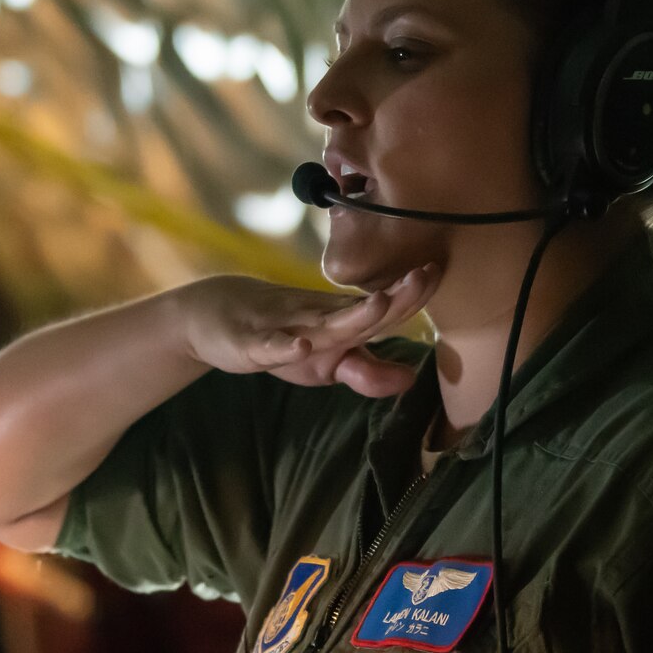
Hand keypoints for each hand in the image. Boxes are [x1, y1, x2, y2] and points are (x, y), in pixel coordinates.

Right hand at [172, 265, 441, 396]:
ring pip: (321, 325)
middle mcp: (317, 319)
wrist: (214, 317)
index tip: (438, 273)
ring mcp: (284, 328)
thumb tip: (410, 379)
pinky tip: (302, 345)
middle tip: (424, 275)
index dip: (411, 297)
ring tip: (380, 303)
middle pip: (360, 311)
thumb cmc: (282, 337)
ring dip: (351, 316)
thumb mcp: (325, 364)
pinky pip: (269, 346)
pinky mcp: (250, 344)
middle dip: (394, 298)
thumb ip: (365, 372)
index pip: (382, 311)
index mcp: (339, 322)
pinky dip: (285, 346)